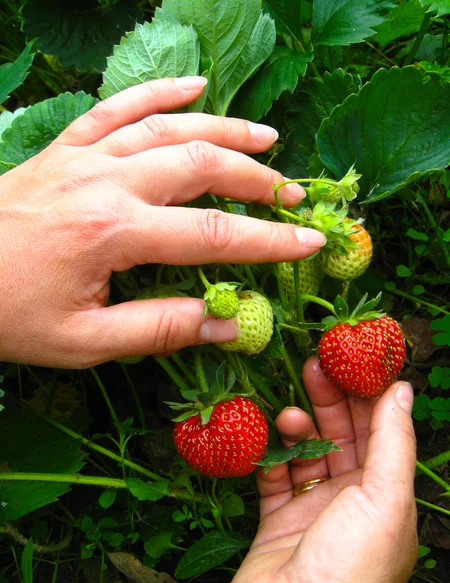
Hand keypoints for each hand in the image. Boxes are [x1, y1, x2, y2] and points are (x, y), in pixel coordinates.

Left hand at [0, 76, 325, 367]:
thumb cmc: (9, 315)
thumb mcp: (85, 341)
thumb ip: (161, 329)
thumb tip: (229, 325)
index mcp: (112, 232)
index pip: (212, 234)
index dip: (268, 240)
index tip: (309, 240)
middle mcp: (104, 182)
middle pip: (198, 165)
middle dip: (254, 179)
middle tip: (291, 193)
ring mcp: (83, 157)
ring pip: (167, 128)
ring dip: (223, 129)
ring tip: (267, 137)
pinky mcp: (66, 148)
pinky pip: (116, 107)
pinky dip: (158, 92)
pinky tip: (194, 86)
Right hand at [228, 357, 417, 582]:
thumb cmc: (350, 568)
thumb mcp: (385, 500)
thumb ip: (393, 441)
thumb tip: (403, 390)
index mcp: (386, 498)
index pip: (380, 433)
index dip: (368, 394)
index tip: (354, 360)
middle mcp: (352, 502)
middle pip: (342, 437)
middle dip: (330, 401)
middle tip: (315, 366)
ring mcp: (312, 511)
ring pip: (306, 454)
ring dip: (299, 428)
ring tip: (290, 413)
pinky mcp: (276, 521)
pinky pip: (273, 478)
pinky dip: (269, 455)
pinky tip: (265, 439)